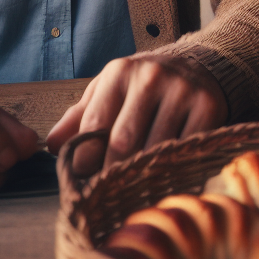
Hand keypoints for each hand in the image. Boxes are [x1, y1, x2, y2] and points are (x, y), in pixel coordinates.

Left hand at [45, 55, 227, 174]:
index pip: (94, 127)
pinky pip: (185, 150)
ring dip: (143, 176)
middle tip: (109, 194)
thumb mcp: (109, 90)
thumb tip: (50, 146)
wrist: (198, 64)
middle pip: (123, 144)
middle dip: (112, 174)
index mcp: (120, 72)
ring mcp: (182, 91)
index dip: (85, 162)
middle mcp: (151, 77)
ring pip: (155, 151)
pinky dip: (173, 170)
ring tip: (134, 189)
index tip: (85, 181)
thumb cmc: (144, 85)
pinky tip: (165, 176)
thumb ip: (79, 116)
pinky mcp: (207, 106)